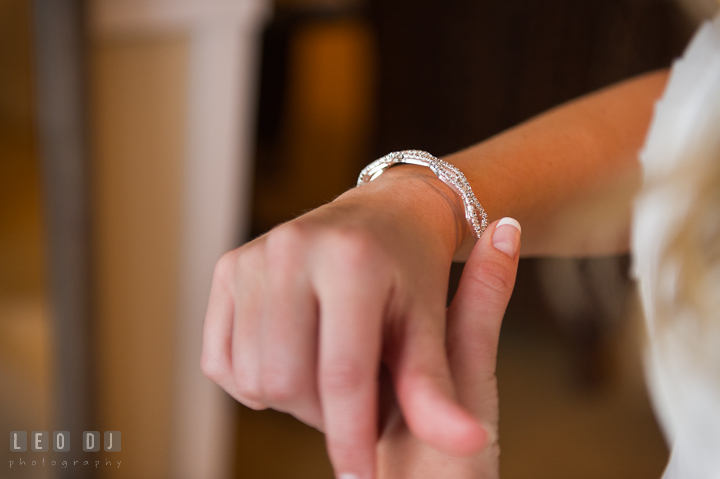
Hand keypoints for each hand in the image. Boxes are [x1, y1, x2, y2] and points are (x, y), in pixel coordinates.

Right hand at [200, 167, 512, 478]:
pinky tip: (293, 360)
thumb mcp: (431, 324)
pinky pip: (220, 359)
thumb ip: (436, 389)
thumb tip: (468, 443)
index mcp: (353, 260)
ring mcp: (253, 256)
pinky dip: (255, 379)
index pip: (343, 374)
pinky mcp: (228, 268)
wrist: (383, 214)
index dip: (350, 437)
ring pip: (252, 377)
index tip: (360, 477)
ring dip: (291, 398)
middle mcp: (294, 248)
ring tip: (329, 374)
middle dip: (321, 414)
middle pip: (286, 381)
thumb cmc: (413, 272)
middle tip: (353, 398)